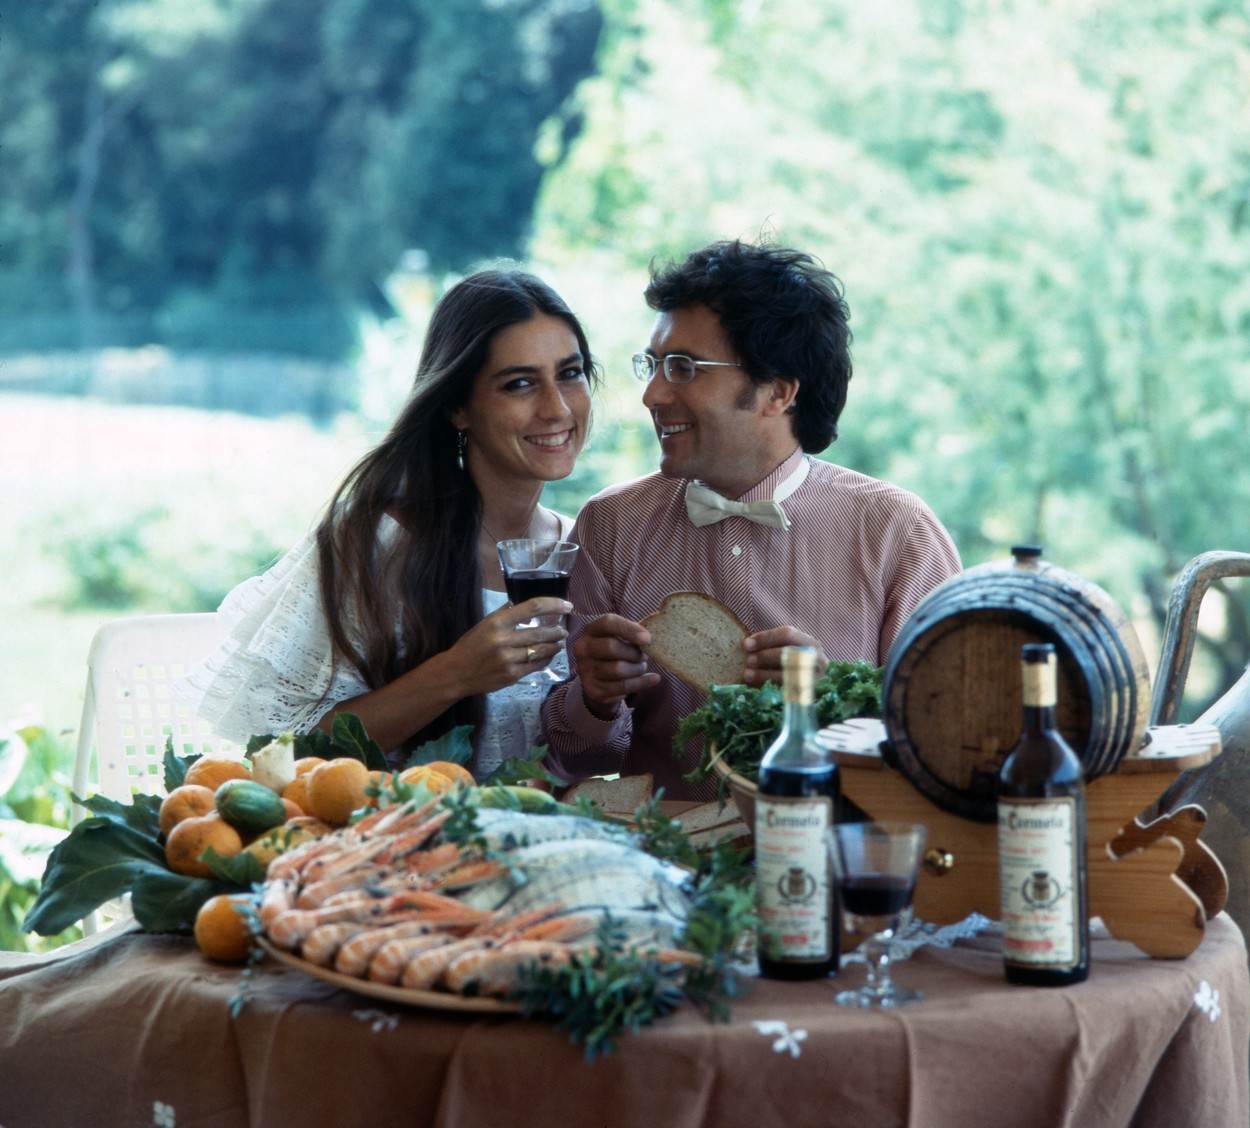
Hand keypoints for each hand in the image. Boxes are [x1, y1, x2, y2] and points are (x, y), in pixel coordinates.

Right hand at [441, 597, 571, 694]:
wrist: (455, 673)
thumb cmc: (470, 646)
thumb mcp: (484, 624)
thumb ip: (505, 614)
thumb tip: (528, 607)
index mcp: (497, 622)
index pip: (532, 608)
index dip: (553, 605)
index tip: (567, 605)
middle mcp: (504, 640)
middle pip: (540, 632)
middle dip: (557, 631)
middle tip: (565, 630)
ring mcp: (509, 659)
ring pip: (541, 650)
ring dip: (554, 646)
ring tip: (560, 642)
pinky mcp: (512, 675)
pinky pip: (536, 666)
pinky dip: (546, 659)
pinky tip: (549, 656)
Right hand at [573, 614, 661, 717]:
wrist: (599, 679)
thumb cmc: (616, 651)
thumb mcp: (620, 636)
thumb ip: (634, 631)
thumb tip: (655, 628)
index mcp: (591, 630)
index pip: (608, 623)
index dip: (629, 629)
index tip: (647, 638)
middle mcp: (583, 649)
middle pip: (611, 647)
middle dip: (634, 652)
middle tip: (644, 656)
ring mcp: (585, 670)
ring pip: (618, 669)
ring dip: (637, 668)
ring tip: (641, 666)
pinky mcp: (593, 689)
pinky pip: (622, 686)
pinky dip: (642, 682)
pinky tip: (653, 678)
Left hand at [742, 627, 825, 686]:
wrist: (813, 689)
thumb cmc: (793, 666)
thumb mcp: (788, 652)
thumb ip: (771, 647)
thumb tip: (745, 646)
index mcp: (811, 643)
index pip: (787, 634)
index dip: (765, 638)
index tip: (746, 644)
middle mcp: (818, 660)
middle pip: (789, 653)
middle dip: (765, 656)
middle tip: (748, 660)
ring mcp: (815, 679)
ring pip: (788, 674)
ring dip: (764, 674)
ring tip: (747, 675)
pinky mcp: (809, 696)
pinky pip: (787, 692)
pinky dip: (769, 688)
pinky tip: (755, 688)